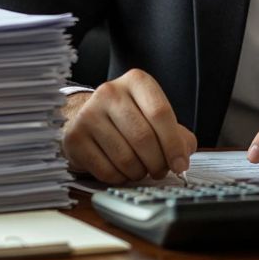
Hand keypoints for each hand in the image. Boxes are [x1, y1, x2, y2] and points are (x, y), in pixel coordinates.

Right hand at [61, 69, 197, 184]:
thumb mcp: (153, 115)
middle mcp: (110, 92)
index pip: (160, 113)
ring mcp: (88, 114)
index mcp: (136, 81)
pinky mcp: (74, 138)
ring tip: (141, 169)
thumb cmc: (126, 118)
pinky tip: (122, 170)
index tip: (180, 164)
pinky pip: (107, 170)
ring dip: (139, 172)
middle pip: (144, 138)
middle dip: (158, 162)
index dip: (174, 144)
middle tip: (161, 171)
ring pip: (126, 158)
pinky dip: (120, 178)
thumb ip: (176, 133)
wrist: (87, 117)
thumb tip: (184, 154)